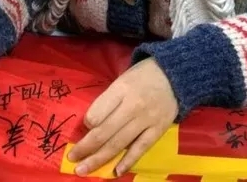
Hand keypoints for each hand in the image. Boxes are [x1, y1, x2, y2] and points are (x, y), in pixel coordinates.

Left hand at [68, 57, 177, 176]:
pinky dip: (127, 162)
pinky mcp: (158, 130)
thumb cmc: (142, 76)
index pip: (97, 112)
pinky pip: (140, 149)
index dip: (86, 124)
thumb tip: (91, 124)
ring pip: (118, 144)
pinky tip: (114, 173)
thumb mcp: (122, 80)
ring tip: (83, 170)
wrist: (175, 75)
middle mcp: (132, 106)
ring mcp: (146, 120)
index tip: (82, 129)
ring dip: (99, 159)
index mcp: (121, 89)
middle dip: (85, 148)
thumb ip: (108, 100)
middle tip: (71, 158)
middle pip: (104, 132)